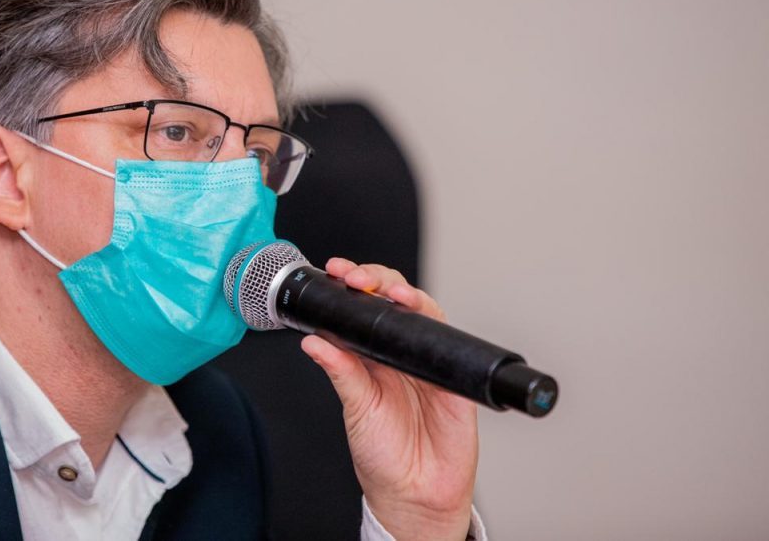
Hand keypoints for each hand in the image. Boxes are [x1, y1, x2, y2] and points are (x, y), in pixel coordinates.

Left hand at [301, 258, 478, 540]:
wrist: (415, 494)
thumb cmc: (383, 456)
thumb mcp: (355, 410)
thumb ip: (340, 373)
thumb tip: (314, 342)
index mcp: (371, 358)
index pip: (363, 310)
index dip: (353, 286)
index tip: (337, 272)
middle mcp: (400, 354)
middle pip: (395, 299)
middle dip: (377, 279)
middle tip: (358, 278)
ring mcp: (428, 362)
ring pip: (424, 311)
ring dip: (408, 294)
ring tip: (391, 292)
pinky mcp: (454, 377)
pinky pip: (448, 343)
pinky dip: (436, 324)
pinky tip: (419, 314)